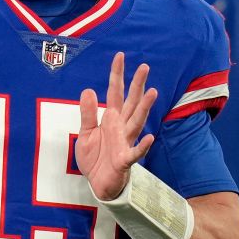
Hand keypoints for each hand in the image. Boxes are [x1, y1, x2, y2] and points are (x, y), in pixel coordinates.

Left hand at [76, 52, 157, 200]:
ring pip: (137, 121)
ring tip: (153, 92)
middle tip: (145, 66)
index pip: (115, 92)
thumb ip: (87, 112)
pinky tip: (149, 137)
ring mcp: (125, 142)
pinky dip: (142, 145)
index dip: (117, 75)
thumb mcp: (85, 132)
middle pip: (131, 102)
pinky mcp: (125, 159)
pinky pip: (135, 152)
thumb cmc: (95, 157)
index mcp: (111, 119)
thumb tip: (88, 89)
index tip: (120, 56)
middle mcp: (121, 127)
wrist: (97, 183)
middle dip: (137, 85)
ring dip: (145, 108)